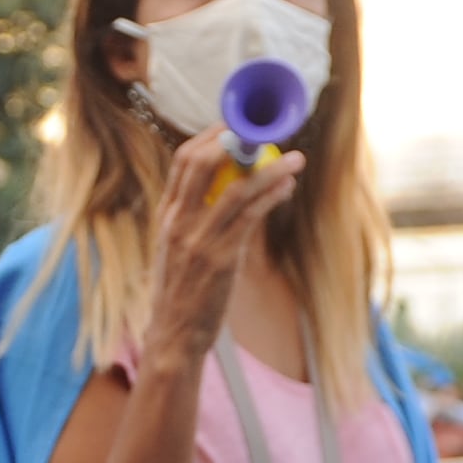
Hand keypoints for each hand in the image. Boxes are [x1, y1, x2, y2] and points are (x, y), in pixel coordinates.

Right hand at [141, 129, 303, 368]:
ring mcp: (198, 239)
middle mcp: (178, 222)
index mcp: (166, 217)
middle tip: (265, 133)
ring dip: (271, 168)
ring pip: (236, 188)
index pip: (182, 162)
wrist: (173, 336)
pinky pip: (251, 216)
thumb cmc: (181, 295)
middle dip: (236, 140)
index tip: (236, 127)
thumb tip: (229, 196)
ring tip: (296, 159)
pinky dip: (272, 196)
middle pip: (202, 163)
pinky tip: (287, 188)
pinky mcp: (221, 258)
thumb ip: (195, 221)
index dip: (211, 137)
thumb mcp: (177, 251)